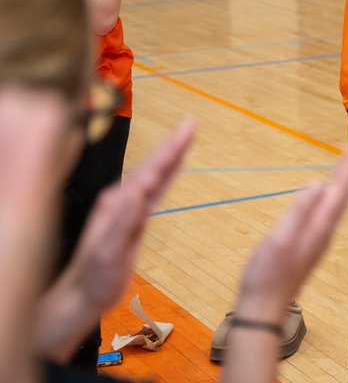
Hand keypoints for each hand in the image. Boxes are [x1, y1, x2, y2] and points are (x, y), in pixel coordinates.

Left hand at [35, 121, 194, 360]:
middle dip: (173, 145)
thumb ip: (123, 222)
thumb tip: (140, 192)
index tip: (188, 128)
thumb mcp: (109, 252)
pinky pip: (155, 191)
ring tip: (186, 138)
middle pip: (153, 167)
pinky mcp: (133, 219)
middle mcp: (121, 200)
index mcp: (117, 203)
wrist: (81, 297)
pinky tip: (174, 170)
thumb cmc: (95, 279)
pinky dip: (167, 176)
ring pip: (154, 176)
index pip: (151, 170)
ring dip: (171, 157)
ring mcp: (126, 208)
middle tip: (192, 124)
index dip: (171, 149)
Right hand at [235, 140, 347, 320]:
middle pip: (340, 195)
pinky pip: (324, 213)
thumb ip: (299, 211)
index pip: (338, 191)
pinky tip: (326, 197)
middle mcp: (322, 232)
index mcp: (318, 227)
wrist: (264, 309)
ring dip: (341, 182)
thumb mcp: (280, 239)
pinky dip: (329, 198)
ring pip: (333, 204)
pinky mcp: (307, 245)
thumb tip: (317, 184)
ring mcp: (316, 239)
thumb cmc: (267, 274)